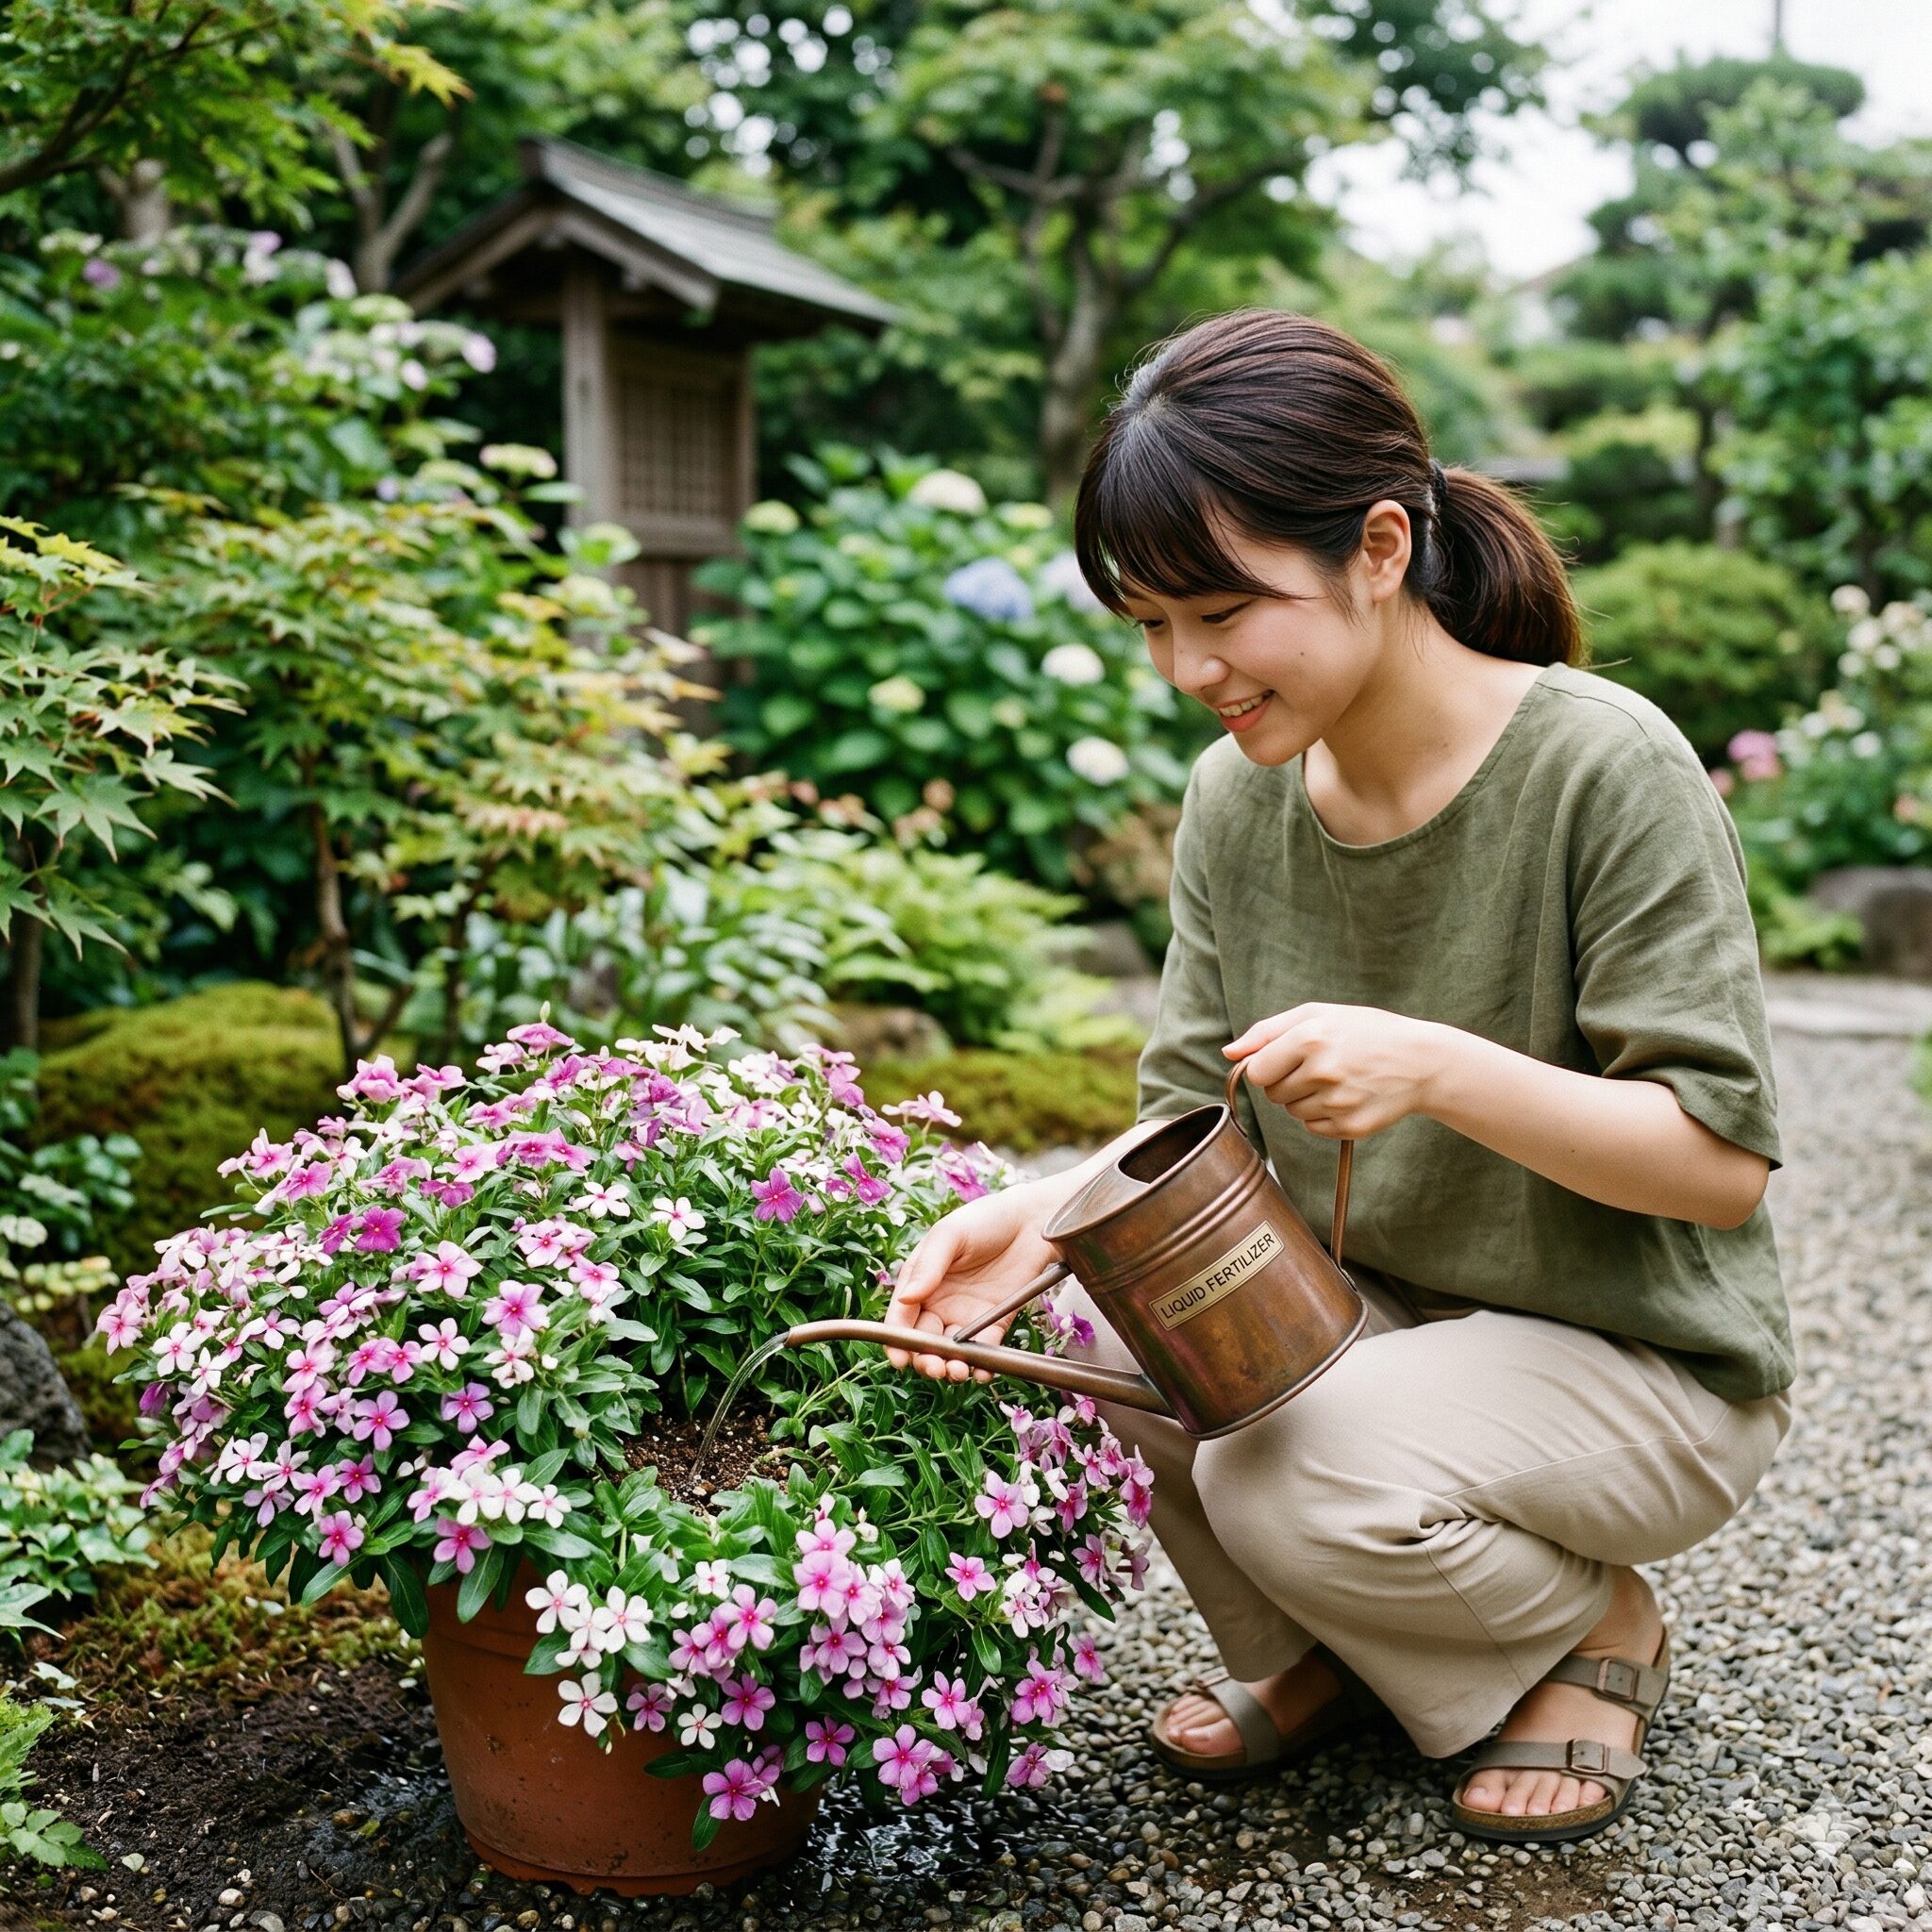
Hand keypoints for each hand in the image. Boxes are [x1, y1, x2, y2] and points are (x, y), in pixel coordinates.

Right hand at [883, 1177, 1060, 1381]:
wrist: (1033, 1220)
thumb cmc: (985, 1219)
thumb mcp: (949, 1235)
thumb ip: (927, 1267)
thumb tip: (904, 1298)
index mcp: (921, 1280)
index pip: (901, 1317)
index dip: (897, 1341)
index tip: (901, 1358)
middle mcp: (940, 1302)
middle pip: (924, 1341)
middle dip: (924, 1359)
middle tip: (934, 1366)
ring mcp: (967, 1315)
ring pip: (951, 1351)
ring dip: (950, 1366)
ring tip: (956, 1371)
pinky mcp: (996, 1322)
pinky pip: (985, 1350)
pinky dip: (982, 1365)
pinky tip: (981, 1372)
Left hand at [1224, 1002, 1447, 1139]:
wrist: (1420, 1061)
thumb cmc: (1365, 1032)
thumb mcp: (1318, 1015)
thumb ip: (1267, 1031)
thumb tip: (1229, 1053)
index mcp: (1310, 1039)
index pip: (1258, 1071)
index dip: (1268, 1066)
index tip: (1287, 1059)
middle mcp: (1323, 1071)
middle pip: (1273, 1095)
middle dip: (1287, 1082)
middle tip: (1319, 1067)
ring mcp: (1338, 1102)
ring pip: (1293, 1112)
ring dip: (1306, 1099)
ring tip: (1337, 1080)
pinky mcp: (1350, 1126)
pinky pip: (1314, 1128)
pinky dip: (1324, 1116)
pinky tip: (1347, 1097)